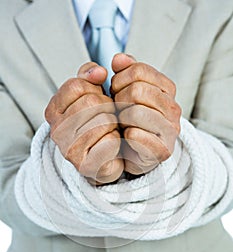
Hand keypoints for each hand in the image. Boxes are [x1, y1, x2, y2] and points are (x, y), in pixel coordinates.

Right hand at [45, 62, 123, 184]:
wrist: (104, 157)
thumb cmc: (98, 123)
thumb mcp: (90, 93)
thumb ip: (89, 76)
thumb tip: (99, 71)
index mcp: (53, 111)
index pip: (76, 85)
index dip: (95, 88)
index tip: (99, 98)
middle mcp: (57, 131)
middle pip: (91, 102)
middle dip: (107, 106)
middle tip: (109, 116)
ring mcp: (69, 150)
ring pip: (103, 121)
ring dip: (114, 124)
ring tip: (111, 130)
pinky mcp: (85, 165)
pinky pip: (109, 142)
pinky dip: (117, 140)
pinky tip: (113, 145)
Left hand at [111, 53, 180, 174]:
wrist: (134, 153)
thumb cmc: (129, 120)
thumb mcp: (126, 91)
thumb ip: (124, 72)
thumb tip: (118, 59)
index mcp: (167, 89)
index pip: (138, 71)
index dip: (119, 79)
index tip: (114, 90)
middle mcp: (174, 108)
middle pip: (137, 91)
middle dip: (118, 100)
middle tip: (116, 109)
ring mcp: (171, 130)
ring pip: (135, 112)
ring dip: (121, 118)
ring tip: (120, 123)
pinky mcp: (162, 150)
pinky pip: (135, 135)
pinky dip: (125, 136)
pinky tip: (125, 138)